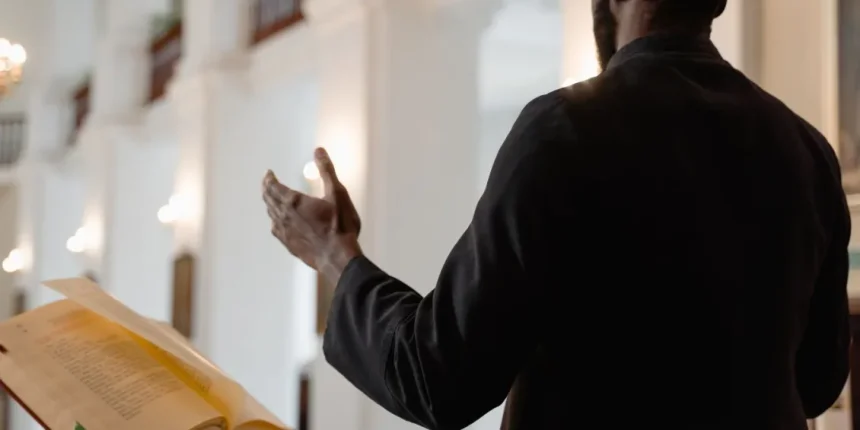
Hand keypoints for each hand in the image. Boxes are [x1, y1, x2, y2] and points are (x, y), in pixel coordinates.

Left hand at [262, 148, 361, 284]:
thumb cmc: (340, 226)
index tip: (268, 173)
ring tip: (271, 199)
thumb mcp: (338, 194)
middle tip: (267, 183)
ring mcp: (285, 233)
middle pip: (268, 200)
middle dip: (267, 189)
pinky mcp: (290, 245)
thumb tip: (318, 151)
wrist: (339, 258)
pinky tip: (278, 223)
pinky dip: (275, 221)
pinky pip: (276, 229)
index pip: (273, 186)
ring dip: (270, 204)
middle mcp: (284, 216)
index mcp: (294, 201)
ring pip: (271, 215)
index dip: (269, 178)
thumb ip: (326, 171)